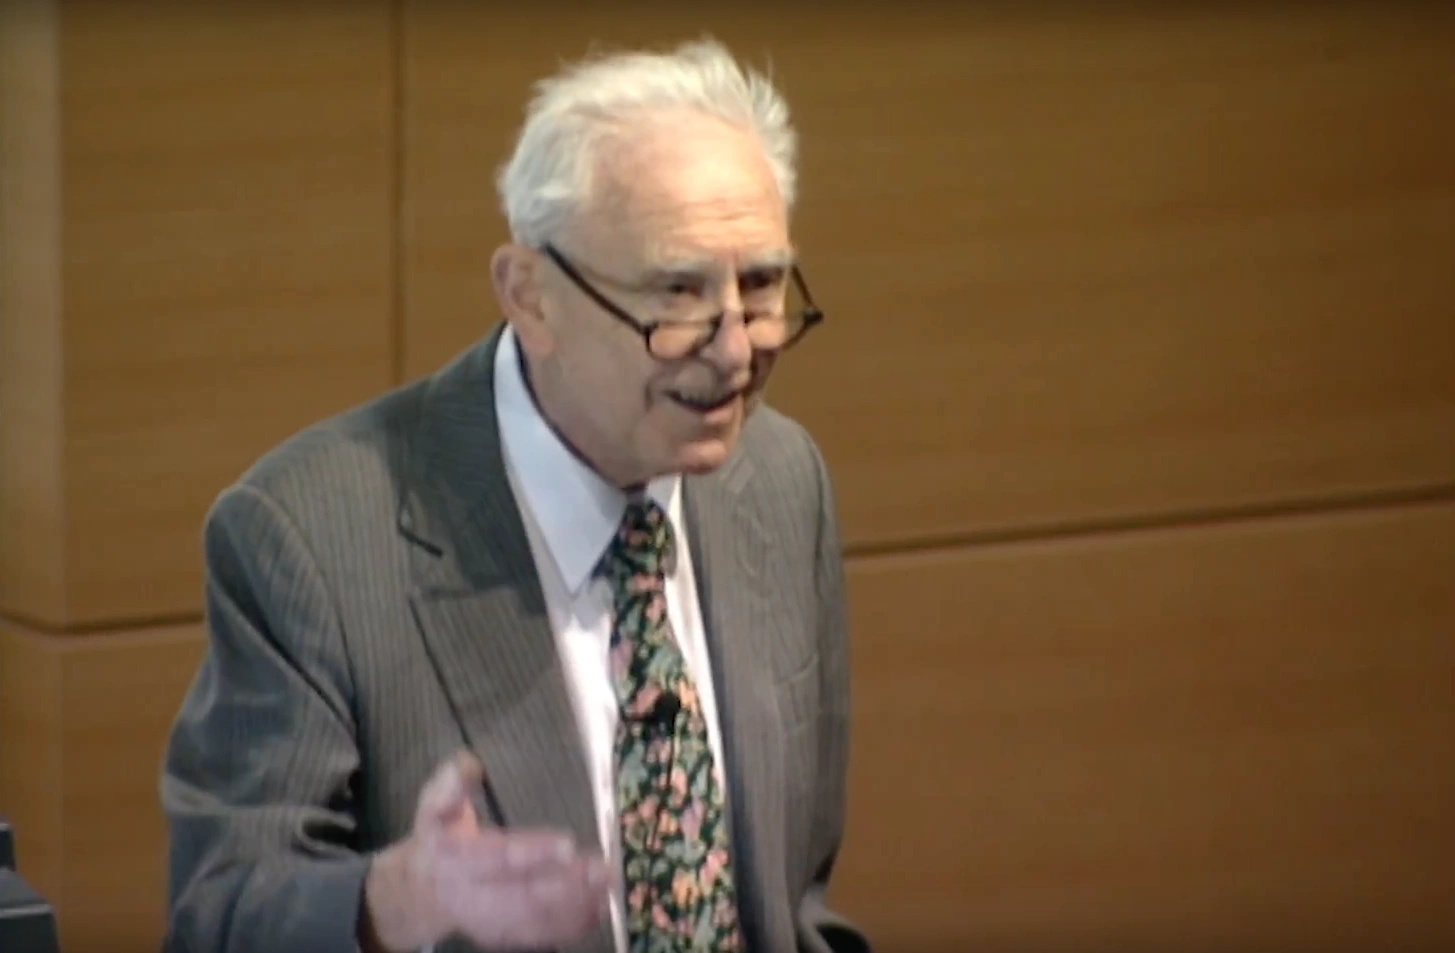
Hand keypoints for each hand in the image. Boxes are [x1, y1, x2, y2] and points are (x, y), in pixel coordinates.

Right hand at [362, 752, 612, 951]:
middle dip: (566, 885)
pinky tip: (600, 908)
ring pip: (535, 918)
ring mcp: (490, 921)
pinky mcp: (506, 934)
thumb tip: (469, 763)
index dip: (533, 852)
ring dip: (575, 906)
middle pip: (523, 894)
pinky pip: (541, 934)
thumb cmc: (440, 837)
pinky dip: (572, 925)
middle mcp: (473, 896)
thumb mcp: (434, 805)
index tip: (568, 844)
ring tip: (607, 887)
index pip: (497, 857)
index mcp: (455, 859)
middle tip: (602, 870)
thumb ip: (450, 784)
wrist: (422, 890)